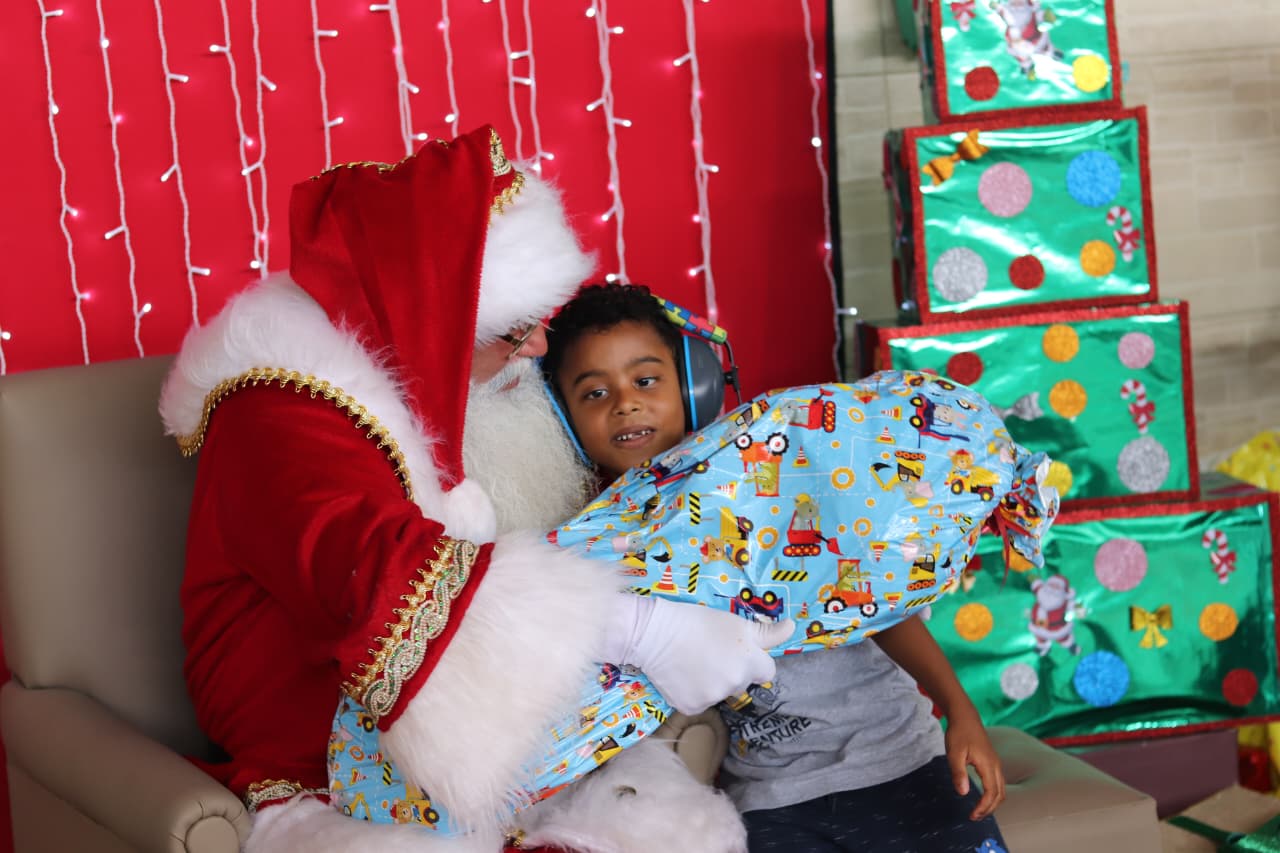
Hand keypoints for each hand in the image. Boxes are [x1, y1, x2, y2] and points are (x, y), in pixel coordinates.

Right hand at [606, 596, 793, 714]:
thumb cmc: (697, 621)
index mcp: (750, 662)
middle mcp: (735, 683)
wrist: (654, 633)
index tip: (738, 651)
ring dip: (713, 682)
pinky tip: (682, 675)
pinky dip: (693, 692)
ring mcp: (713, 698)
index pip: (767, 672)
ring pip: (721, 693)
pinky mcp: (691, 707)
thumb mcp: (735, 622)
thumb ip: (767, 632)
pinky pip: (700, 703)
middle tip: (712, 652)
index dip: (754, 661)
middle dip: (733, 671)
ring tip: (694, 661)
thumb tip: (793, 628)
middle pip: (743, 683)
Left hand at [944, 709, 1004, 820]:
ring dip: (992, 803)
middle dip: (989, 809)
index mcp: (988, 765)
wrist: (965, 717)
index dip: (983, 807)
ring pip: (1001, 789)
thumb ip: (958, 773)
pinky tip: (982, 797)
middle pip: (1000, 795)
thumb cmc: (959, 733)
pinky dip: (993, 794)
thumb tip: (963, 793)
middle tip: (975, 817)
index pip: (991, 793)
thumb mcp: (954, 754)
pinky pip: (998, 783)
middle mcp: (996, 766)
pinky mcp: (992, 761)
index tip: (972, 815)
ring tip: (978, 811)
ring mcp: (996, 763)